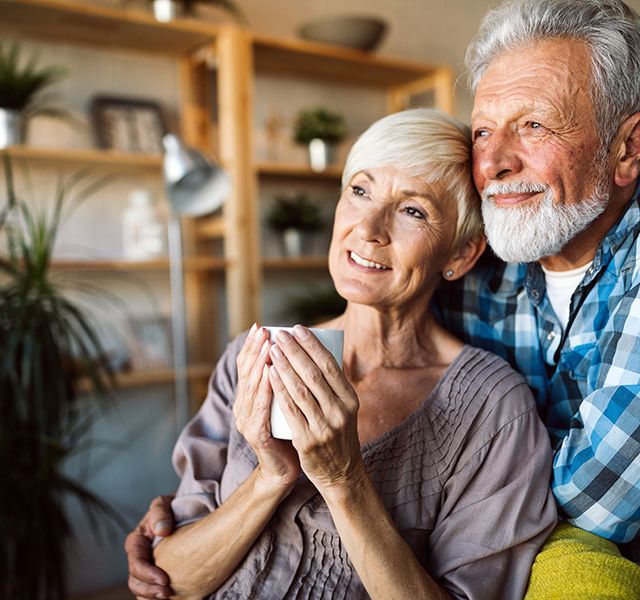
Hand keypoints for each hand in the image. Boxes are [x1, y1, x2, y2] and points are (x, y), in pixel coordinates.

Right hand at [125, 495, 174, 599]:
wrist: (185, 511)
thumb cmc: (171, 507)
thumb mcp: (163, 504)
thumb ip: (160, 513)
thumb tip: (162, 530)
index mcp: (137, 542)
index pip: (136, 563)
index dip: (147, 573)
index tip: (164, 579)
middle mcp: (139, 558)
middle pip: (135, 581)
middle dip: (149, 590)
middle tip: (167, 593)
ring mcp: (147, 568)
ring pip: (141, 590)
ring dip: (152, 597)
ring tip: (169, 597)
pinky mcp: (157, 575)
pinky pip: (152, 592)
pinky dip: (156, 598)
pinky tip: (171, 598)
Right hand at [234, 324, 300, 488]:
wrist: (286, 469)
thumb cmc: (291, 431)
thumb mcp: (286, 402)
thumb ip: (286, 382)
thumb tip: (302, 352)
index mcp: (249, 397)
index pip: (247, 366)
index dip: (252, 346)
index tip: (262, 326)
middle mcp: (243, 406)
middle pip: (247, 372)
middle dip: (256, 349)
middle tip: (264, 330)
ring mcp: (247, 421)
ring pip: (253, 387)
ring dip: (260, 363)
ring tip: (269, 345)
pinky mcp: (257, 435)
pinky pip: (261, 409)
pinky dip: (265, 389)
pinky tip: (271, 374)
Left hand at [268, 325, 365, 492]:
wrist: (341, 474)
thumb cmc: (338, 434)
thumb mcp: (344, 409)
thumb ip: (333, 387)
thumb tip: (314, 352)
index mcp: (350, 399)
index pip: (330, 365)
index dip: (313, 345)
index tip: (298, 328)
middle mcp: (340, 411)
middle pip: (314, 374)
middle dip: (295, 351)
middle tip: (279, 335)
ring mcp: (324, 427)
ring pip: (300, 390)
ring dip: (284, 366)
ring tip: (271, 349)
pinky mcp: (307, 441)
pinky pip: (290, 410)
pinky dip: (279, 389)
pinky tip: (270, 374)